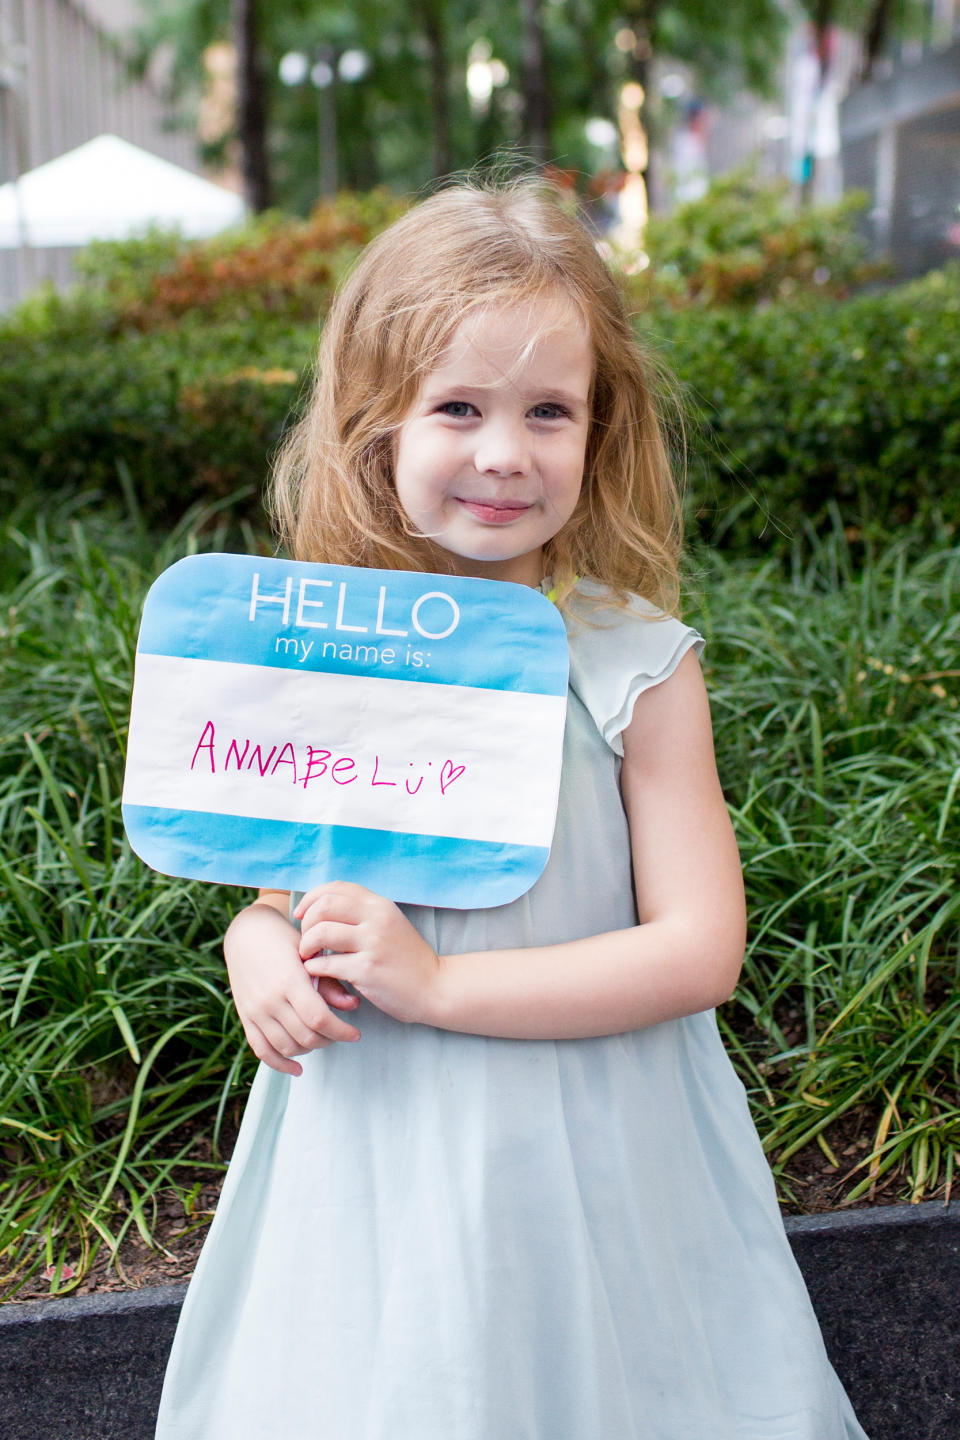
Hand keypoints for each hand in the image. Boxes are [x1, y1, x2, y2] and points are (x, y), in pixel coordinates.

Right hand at [225, 900, 360, 1074]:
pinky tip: (297, 1068)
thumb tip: (354, 1005)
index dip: (341, 1031)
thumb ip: (330, 982)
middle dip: (330, 1040)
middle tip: (341, 1033)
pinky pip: (262, 1051)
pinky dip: (280, 1064)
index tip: (355, 1033)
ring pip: (287, 1047)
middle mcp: (270, 999)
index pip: (319, 1018)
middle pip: (306, 1036)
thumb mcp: (311, 953)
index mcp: (289, 980)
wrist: (247, 934)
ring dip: (310, 1049)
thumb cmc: (285, 940)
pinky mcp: (246, 1018)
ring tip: (322, 1040)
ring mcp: (255, 1011)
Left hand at [295, 882, 442, 1025]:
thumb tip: (322, 907)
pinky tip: (318, 972)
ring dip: (306, 946)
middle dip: (306, 923)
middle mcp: (377, 918)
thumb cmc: (407, 959)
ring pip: (321, 933)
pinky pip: (326, 963)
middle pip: (324, 906)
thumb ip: (363, 913)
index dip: (311, 898)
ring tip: (309, 957)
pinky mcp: (367, 970)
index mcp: (380, 905)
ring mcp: (373, 943)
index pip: (336, 887)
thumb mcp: (390, 924)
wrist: (436, 987)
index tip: (301, 914)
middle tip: (306, 940)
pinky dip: (314, 968)